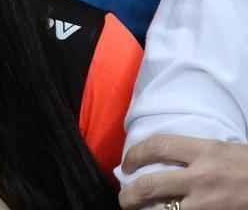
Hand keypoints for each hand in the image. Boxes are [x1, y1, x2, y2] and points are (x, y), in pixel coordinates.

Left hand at [120, 135, 247, 209]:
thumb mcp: (227, 150)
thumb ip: (198, 153)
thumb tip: (166, 158)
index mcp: (206, 152)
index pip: (157, 146)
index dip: (134, 155)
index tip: (126, 164)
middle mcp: (202, 177)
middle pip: (150, 186)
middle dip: (129, 194)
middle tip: (124, 199)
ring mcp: (208, 204)